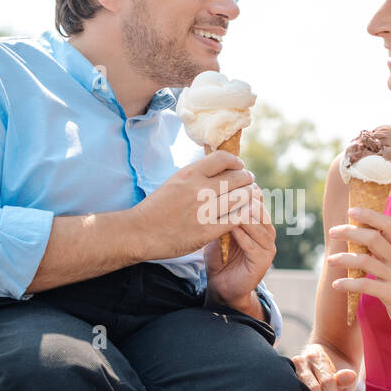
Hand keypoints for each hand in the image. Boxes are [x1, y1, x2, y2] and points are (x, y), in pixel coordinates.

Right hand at [133, 151, 254, 259]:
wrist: (139, 232)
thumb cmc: (156, 208)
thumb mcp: (174, 182)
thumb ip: (196, 175)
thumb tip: (217, 168)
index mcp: (190, 173)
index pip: (223, 158)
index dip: (236, 162)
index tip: (239, 167)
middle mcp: (199, 189)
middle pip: (238, 178)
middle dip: (247, 180)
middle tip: (250, 184)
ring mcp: (204, 210)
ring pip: (242, 198)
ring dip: (250, 197)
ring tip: (250, 198)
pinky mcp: (207, 231)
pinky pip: (237, 219)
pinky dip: (244, 215)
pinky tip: (244, 215)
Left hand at [205, 185, 275, 308]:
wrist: (222, 285)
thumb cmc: (219, 256)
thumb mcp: (218, 230)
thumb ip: (221, 214)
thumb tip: (213, 190)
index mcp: (258, 221)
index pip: (255, 197)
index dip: (240, 191)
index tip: (222, 185)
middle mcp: (266, 230)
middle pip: (258, 207)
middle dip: (241, 201)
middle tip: (224, 196)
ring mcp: (268, 245)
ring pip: (257, 224)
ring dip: (241, 217)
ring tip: (226, 211)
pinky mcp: (264, 260)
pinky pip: (253, 244)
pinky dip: (241, 236)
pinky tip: (230, 230)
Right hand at [292, 343, 357, 390]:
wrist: (324, 360)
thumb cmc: (335, 372)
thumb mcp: (343, 374)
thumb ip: (343, 379)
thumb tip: (351, 376)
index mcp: (316, 357)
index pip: (327, 381)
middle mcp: (300, 362)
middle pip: (313, 390)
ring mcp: (290, 373)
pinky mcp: (285, 384)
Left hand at [327, 207, 390, 336]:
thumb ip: (388, 251)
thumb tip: (364, 235)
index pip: (388, 225)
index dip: (369, 215)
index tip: (351, 211)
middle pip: (373, 238)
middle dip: (350, 232)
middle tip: (333, 232)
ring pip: (365, 261)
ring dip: (344, 258)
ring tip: (330, 260)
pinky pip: (365, 285)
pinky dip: (347, 283)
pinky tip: (337, 285)